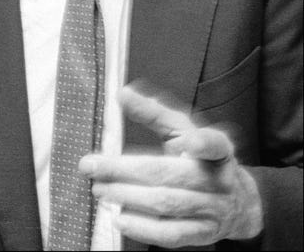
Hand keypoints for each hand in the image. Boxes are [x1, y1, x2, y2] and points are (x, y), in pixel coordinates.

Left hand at [80, 84, 262, 246]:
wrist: (238, 202)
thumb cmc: (199, 158)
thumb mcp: (183, 130)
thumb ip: (154, 113)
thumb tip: (122, 93)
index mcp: (218, 149)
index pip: (213, 144)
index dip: (201, 144)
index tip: (183, 142)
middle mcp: (219, 180)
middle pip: (170, 175)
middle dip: (125, 171)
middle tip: (91, 166)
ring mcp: (214, 209)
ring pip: (167, 204)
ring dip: (127, 197)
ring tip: (99, 190)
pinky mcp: (204, 233)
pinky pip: (172, 234)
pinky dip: (144, 228)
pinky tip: (120, 219)